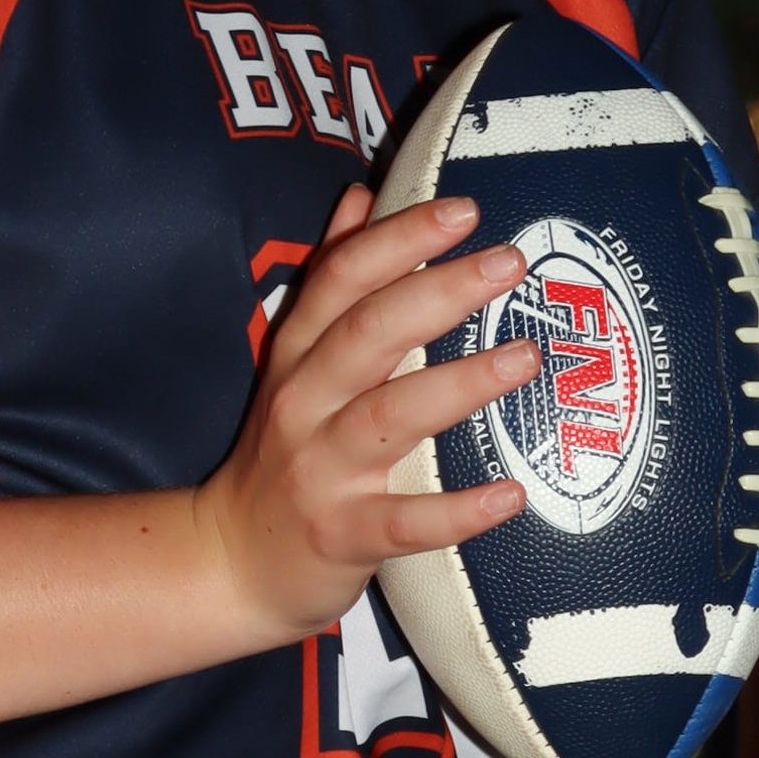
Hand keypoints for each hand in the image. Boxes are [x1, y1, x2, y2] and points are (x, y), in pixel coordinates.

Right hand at [196, 186, 530, 645]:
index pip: (343, 279)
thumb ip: (330, 275)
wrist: (233, 561)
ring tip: (525, 357)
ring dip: (460, 384)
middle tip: (509, 261)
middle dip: (439, 291)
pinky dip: (456, 509)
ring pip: (390, 416)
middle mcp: (305, 402)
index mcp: (298, 354)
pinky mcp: (343, 534)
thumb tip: (360, 195)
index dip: (399, 239)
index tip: (462, 209)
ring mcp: (322, 470)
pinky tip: (511, 494)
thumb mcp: (293, 359)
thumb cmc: (283, 451)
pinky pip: (405, 522)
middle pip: (369, 333)